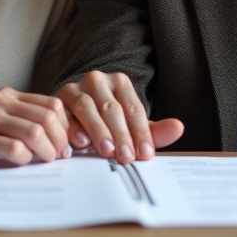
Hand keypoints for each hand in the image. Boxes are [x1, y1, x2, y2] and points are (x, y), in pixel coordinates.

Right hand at [0, 87, 70, 166]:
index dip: (66, 126)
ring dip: (47, 151)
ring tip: (46, 161)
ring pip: (34, 132)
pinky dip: (24, 159)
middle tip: (61, 156)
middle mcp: (0, 102)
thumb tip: (55, 136)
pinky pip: (12, 148)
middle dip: (61, 140)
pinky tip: (21, 163)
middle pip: (48, 118)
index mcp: (8, 95)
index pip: (52, 104)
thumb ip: (18, 118)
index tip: (68, 144)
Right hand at [57, 71, 183, 163]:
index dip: (141, 132)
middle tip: (126, 156)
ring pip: (88, 107)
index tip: (145, 154)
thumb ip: (154, 131)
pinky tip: (80, 143)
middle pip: (112, 108)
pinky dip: (73, 128)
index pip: (134, 108)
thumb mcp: (132, 126)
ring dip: (98, 130)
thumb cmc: (109, 122)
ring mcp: (76, 87)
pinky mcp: (58, 99)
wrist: (76, 113)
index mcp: (120, 82)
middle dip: (121, 134)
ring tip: (107, 151)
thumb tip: (179, 128)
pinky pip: (65, 114)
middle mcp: (98, 80)